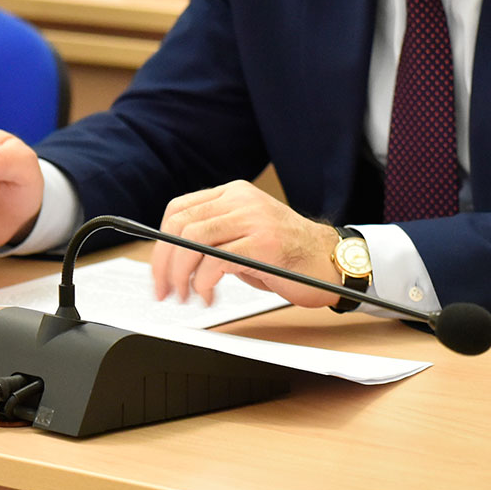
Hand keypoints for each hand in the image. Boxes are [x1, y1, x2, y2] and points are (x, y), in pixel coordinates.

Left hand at [152, 182, 341, 307]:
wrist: (331, 262)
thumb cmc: (288, 254)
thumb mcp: (246, 234)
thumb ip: (214, 235)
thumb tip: (171, 257)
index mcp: (235, 193)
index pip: (179, 209)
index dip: (160, 243)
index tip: (159, 271)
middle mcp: (242, 200)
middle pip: (179, 225)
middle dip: (164, 264)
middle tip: (165, 291)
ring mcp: (254, 219)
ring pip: (192, 240)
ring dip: (180, 275)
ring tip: (186, 296)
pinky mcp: (263, 243)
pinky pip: (215, 262)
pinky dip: (203, 284)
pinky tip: (209, 296)